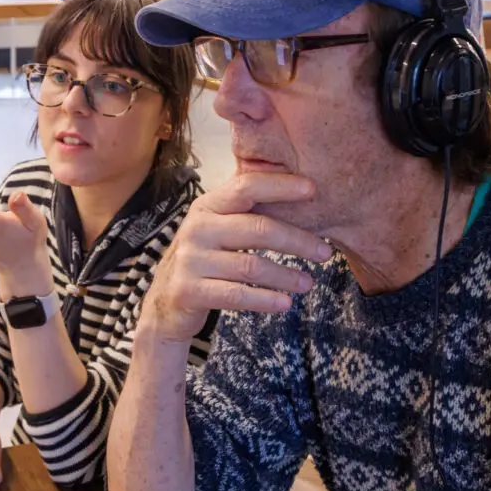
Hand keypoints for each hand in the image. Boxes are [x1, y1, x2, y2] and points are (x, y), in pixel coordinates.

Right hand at [141, 172, 332, 341]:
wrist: (165, 301)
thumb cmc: (205, 260)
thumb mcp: (218, 229)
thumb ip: (247, 212)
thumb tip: (301, 194)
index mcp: (207, 206)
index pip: (247, 187)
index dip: (280, 186)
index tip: (313, 190)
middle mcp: (197, 229)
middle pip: (257, 228)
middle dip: (297, 240)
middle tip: (325, 252)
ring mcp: (191, 260)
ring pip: (251, 265)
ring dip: (286, 275)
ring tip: (309, 283)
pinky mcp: (189, 291)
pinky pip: (236, 294)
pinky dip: (265, 299)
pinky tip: (285, 303)